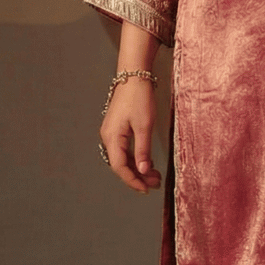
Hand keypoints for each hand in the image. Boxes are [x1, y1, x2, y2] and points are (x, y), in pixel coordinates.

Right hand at [100, 76, 161, 192]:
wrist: (134, 75)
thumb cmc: (139, 97)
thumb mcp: (144, 125)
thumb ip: (143, 150)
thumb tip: (142, 170)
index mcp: (112, 137)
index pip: (120, 167)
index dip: (133, 181)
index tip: (146, 189)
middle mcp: (108, 137)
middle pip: (120, 164)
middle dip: (138, 176)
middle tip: (156, 183)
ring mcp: (111, 132)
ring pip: (122, 158)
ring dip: (137, 168)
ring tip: (155, 175)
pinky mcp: (117, 128)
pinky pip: (124, 149)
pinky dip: (135, 158)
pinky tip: (147, 162)